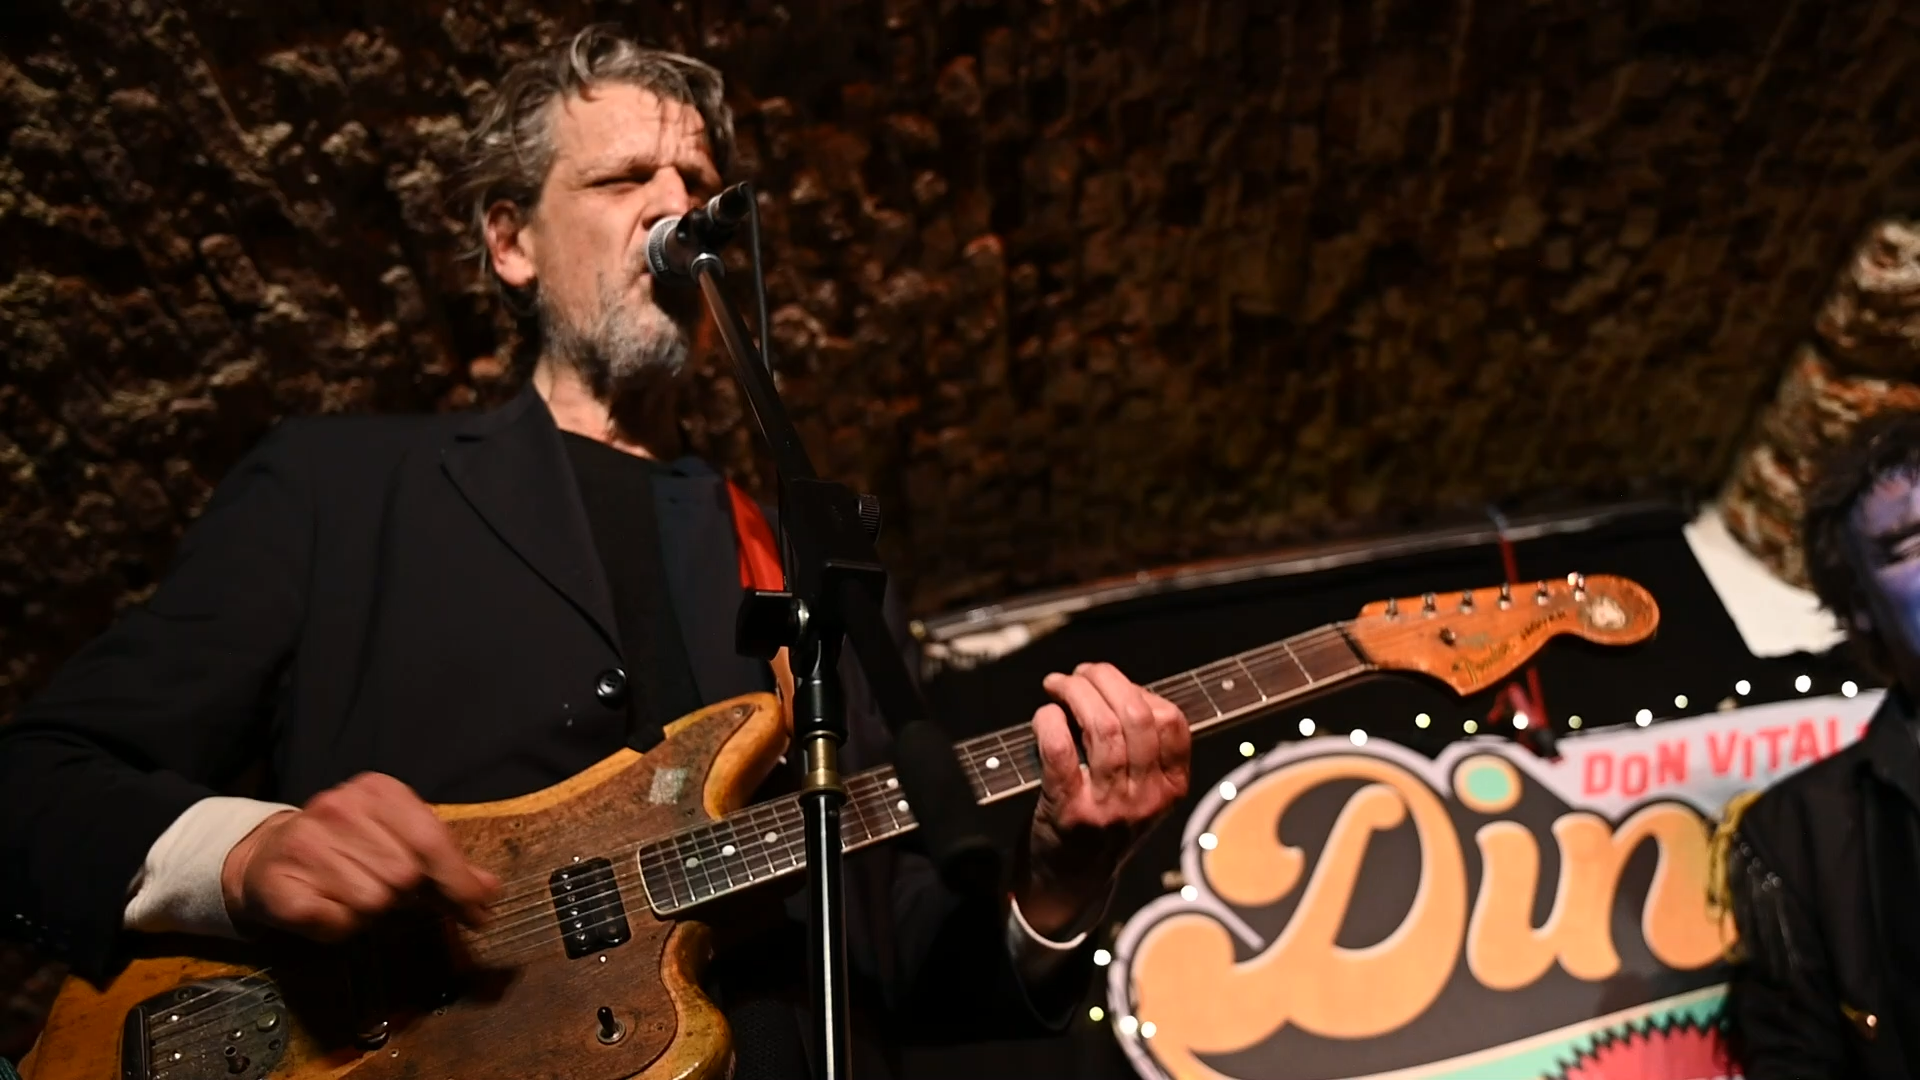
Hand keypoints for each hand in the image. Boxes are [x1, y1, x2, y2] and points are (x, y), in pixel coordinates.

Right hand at [220, 772, 499, 941]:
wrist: (267, 854)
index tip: (478, 913)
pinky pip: (333, 922)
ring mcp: (304, 843)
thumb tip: (490, 890)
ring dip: (369, 913)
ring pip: (371, 903)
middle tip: (389, 896)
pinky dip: (338, 927)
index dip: (459, 883)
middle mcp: (340, 807)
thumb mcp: (400, 841)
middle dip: (405, 897)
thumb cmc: (347, 849)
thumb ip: (447, 864)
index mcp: (378, 791)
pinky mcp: (278, 882)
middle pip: (405, 876)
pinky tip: (326, 907)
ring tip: (351, 896)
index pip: (433, 840)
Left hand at [1017, 662, 1189, 937]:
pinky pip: (1061, 750)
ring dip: (1075, 693)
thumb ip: (1142, 751)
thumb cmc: (1103, 825)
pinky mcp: (1070, 810)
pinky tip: (1045, 715)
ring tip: (1058, 684)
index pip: (1172, 722)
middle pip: (1136, 716)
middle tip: (1081, 673)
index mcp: (1171, 788)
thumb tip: (1117, 689)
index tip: (1113, 683)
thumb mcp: (1143, 795)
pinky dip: (1050, 721)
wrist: (1070, 884)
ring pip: (1102, 727)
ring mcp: (1110, 806)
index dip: (1141, 690)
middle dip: (1105, 680)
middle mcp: (1146, 798)